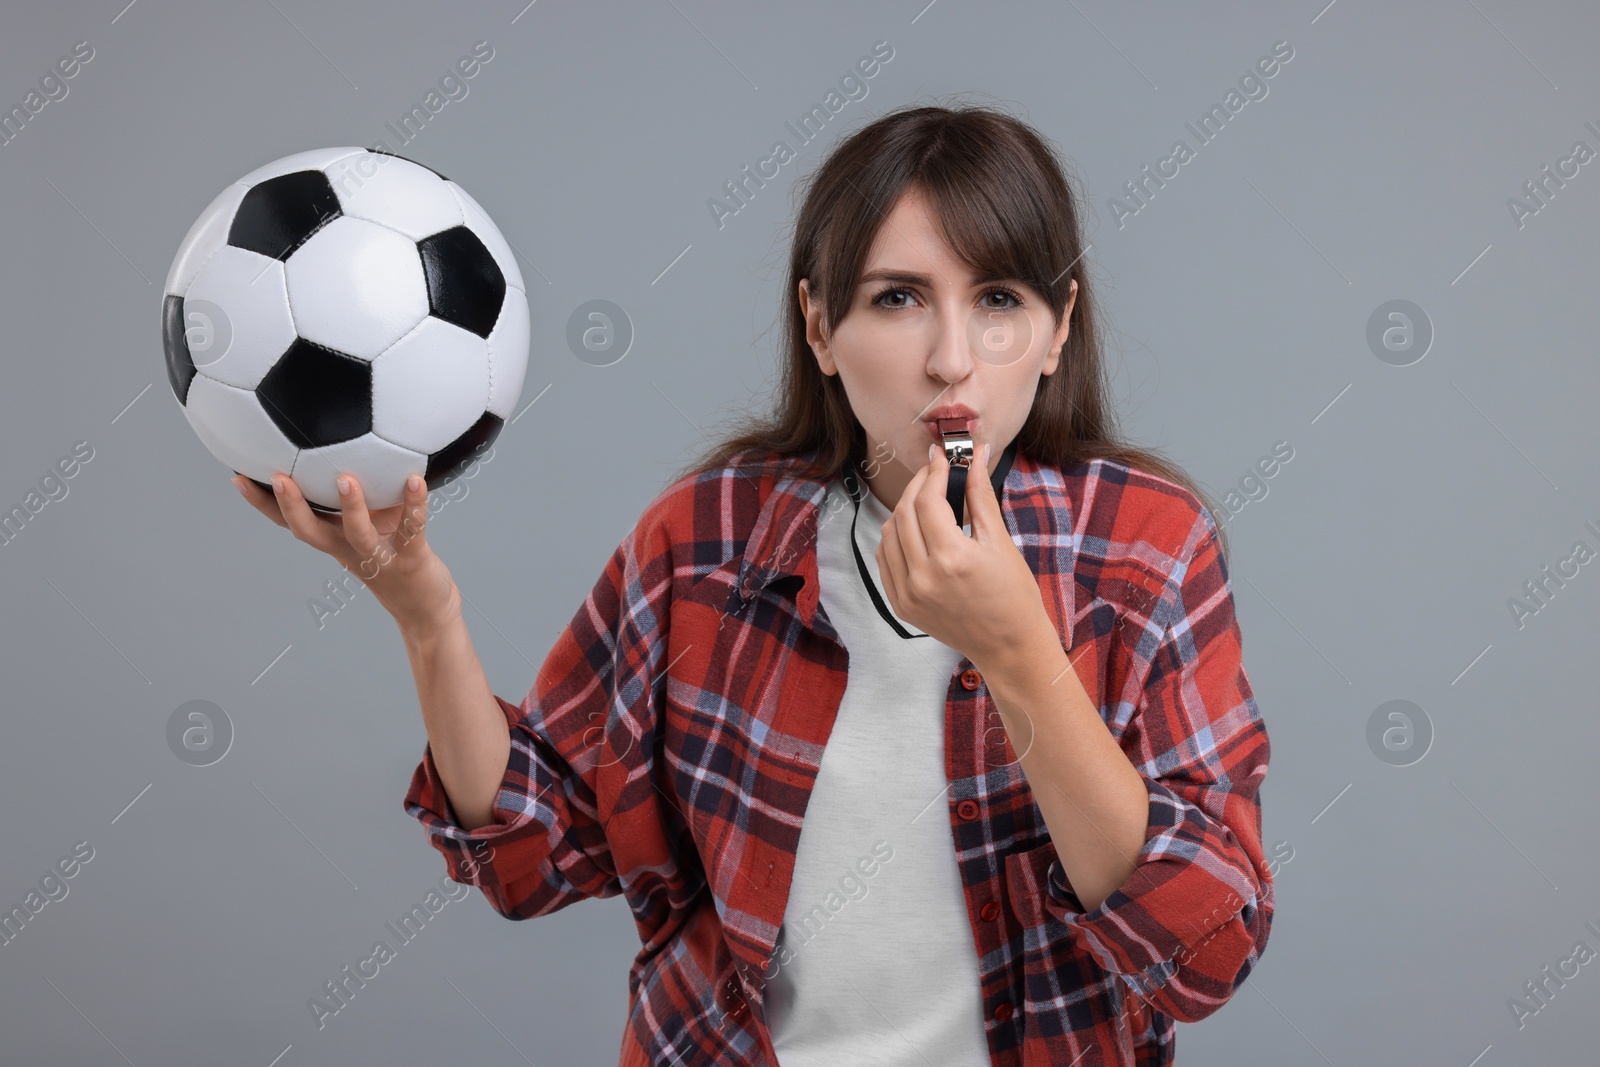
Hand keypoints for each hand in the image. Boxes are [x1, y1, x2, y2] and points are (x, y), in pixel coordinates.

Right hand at [234, 470, 460, 635]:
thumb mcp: (370, 524)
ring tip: (344, 479)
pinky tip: (415, 480)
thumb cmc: (393, 555)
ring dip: (351, 507)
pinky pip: (412, 528)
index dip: (263, 504)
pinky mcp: (411, 557)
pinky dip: (414, 504)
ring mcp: (379, 556)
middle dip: (292, 506)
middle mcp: (349, 549)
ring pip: (359, 533)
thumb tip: (348, 447)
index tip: (239, 478)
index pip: (290, 522)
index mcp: (334, 539)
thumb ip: (358, 494)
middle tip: (277, 478)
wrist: (424, 606)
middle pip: (311, 531)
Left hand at [874, 440, 1053, 668]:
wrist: (1009, 645)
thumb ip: (980, 495)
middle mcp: (923, 577)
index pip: (927, 500)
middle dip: (917, 485)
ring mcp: (907, 593)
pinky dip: (894, 537)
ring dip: (903, 509)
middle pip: (904, 512)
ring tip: (925, 499)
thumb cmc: (1014, 594)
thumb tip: (976, 456)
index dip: (933, 472)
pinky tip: (913, 529)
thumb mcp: (1000, 541)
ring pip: (888, 534)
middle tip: (933, 472)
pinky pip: (885, 559)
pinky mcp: (901, 605)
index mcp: (951, 558)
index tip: (941, 457)